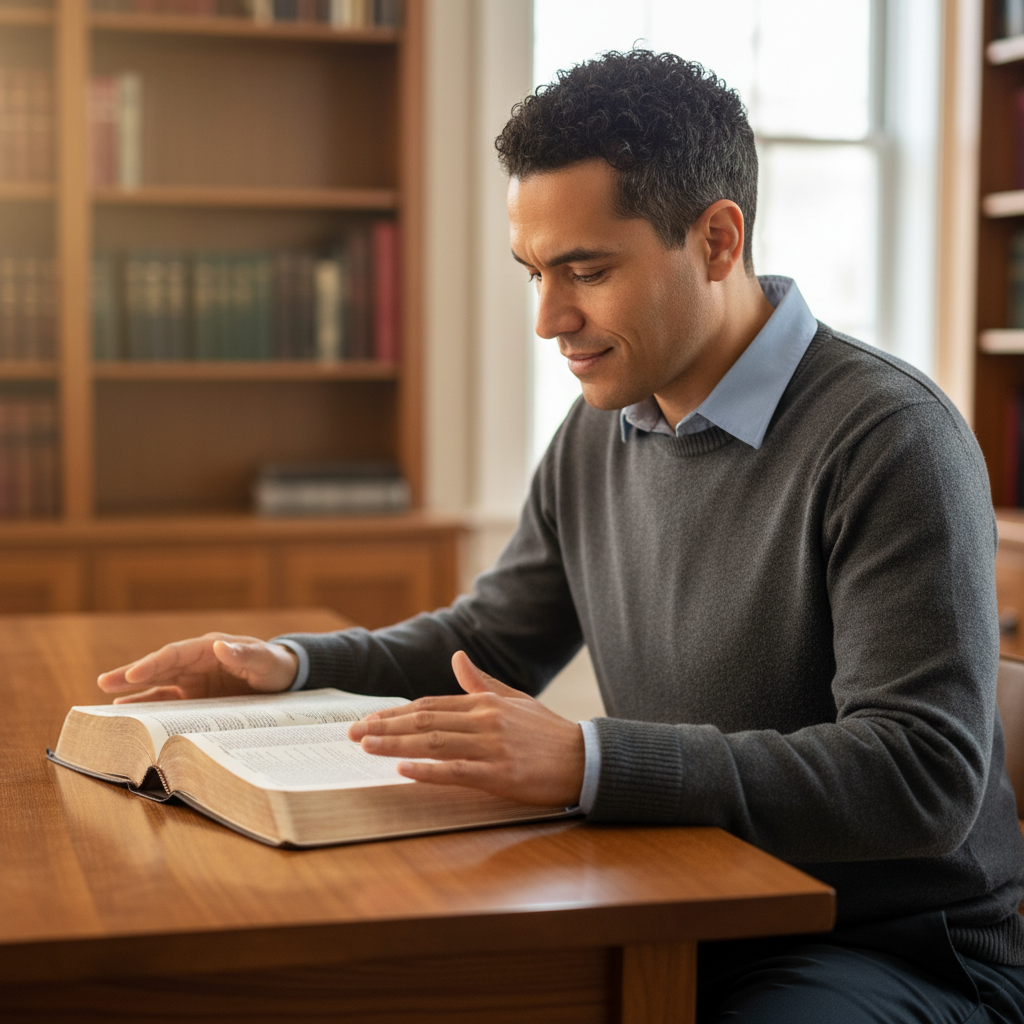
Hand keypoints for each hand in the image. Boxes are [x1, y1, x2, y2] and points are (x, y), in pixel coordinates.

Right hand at [97, 633, 298, 703]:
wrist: (284, 678)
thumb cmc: (275, 665)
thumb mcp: (265, 660)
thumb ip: (245, 653)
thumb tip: (220, 646)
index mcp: (208, 648)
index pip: (174, 654)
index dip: (152, 664)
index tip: (132, 675)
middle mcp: (196, 663)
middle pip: (159, 668)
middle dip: (132, 675)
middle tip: (104, 683)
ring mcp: (194, 681)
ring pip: (159, 685)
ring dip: (135, 693)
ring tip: (108, 703)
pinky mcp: (196, 697)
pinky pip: (169, 701)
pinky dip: (151, 706)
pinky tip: (131, 713)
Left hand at [347, 650, 585, 806]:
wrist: (585, 759)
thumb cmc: (548, 732)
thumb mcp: (515, 699)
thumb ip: (481, 682)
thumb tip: (457, 658)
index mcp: (485, 703)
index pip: (430, 706)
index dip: (395, 713)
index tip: (368, 720)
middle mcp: (484, 721)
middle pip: (424, 722)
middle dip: (384, 727)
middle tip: (352, 734)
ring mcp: (492, 747)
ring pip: (434, 743)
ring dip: (396, 746)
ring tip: (366, 747)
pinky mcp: (500, 775)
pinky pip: (457, 772)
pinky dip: (428, 771)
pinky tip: (404, 771)